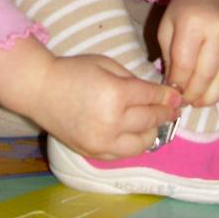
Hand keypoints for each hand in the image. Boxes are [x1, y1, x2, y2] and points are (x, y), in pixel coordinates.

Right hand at [0, 37, 180, 159]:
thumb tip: (155, 93)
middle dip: (166, 112)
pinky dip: (133, 143)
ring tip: (154, 121)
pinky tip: (135, 132)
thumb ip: (132, 79)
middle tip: (173, 108)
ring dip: (152, 131)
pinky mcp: (93, 152)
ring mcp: (102, 141)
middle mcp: (112, 121)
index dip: (168, 96)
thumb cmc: (73, 70)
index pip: (152, 97)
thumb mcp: (106, 63)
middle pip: (151, 120)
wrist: (40, 89)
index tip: (178, 95)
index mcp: (116, 94)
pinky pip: (123, 153)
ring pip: (142, 143)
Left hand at [158, 0, 218, 106]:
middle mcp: (218, 30)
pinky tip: (216, 91)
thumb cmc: (183, 11)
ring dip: (211, 97)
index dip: (177, 84)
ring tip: (199, 101)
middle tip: (185, 101)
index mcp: (192, 23)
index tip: (172, 93)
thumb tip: (173, 88)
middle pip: (206, 74)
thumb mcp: (167, 28)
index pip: (184, 63)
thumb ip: (168, 57)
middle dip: (193, 94)